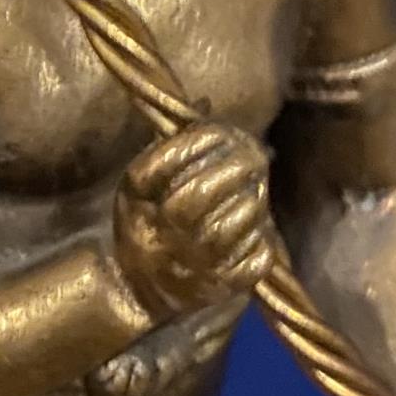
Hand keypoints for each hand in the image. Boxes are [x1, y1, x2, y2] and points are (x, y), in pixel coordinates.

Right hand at [112, 121, 273, 320]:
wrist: (139, 291)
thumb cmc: (147, 224)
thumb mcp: (142, 185)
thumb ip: (171, 148)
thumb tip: (207, 104)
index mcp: (135, 204)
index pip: (161, 168)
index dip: (196, 143)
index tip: (222, 130)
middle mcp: (158, 237)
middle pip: (195, 201)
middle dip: (230, 170)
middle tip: (253, 154)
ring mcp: (189, 268)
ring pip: (226, 230)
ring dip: (250, 203)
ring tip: (255, 189)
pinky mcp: (218, 289)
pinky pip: (250, 261)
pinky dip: (260, 241)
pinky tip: (257, 227)